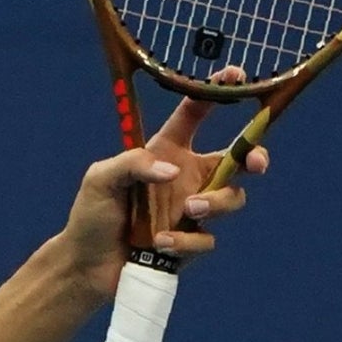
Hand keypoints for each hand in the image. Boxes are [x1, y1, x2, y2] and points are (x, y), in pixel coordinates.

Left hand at [57, 74, 267, 296]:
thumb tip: (173, 171)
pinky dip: (185, 242)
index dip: (216, 92)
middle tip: (255, 163)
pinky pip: (207, 239)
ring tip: (188, 211)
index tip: (236, 76)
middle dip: (254, 156)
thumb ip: (132, 164)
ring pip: (232, 198)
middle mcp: (185, 177)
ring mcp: (191, 211)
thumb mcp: (100, 179)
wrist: (86, 265)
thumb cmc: (92, 215)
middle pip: (237, 159)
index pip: (195, 115)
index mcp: (165, 152)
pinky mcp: (191, 242)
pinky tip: (159, 244)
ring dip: (216, 203)